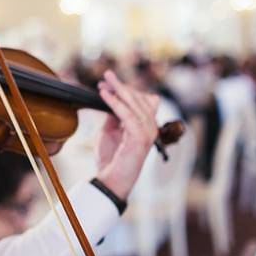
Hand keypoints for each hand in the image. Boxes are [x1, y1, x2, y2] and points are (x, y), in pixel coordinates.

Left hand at [95, 70, 160, 200]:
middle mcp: (150, 128)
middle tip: (107, 75)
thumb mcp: (109, 132)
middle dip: (122, 86)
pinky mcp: (140, 138)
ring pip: (135, 104)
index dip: (126, 90)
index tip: (108, 82)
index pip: (142, 101)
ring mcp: (148, 133)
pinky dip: (116, 103)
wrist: (111, 180)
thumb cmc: (110, 159)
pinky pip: (128, 115)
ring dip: (119, 91)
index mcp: (145, 126)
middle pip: (140, 99)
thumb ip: (113, 116)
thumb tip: (110, 99)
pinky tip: (105, 95)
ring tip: (105, 82)